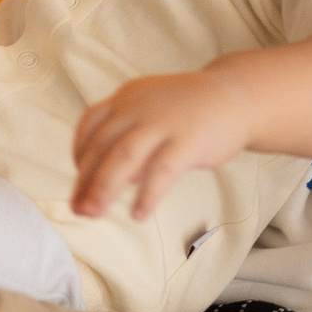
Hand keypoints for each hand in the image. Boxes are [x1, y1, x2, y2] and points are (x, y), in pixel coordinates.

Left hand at [71, 70, 250, 219]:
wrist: (235, 97)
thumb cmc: (188, 112)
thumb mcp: (151, 115)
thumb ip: (128, 143)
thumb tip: (111, 181)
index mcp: (126, 98)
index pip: (90, 126)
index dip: (78, 155)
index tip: (77, 182)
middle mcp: (139, 107)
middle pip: (102, 146)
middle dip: (86, 180)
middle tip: (77, 210)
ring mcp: (163, 122)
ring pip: (124, 156)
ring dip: (104, 188)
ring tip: (93, 214)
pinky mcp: (188, 140)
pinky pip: (162, 170)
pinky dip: (147, 194)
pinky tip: (139, 214)